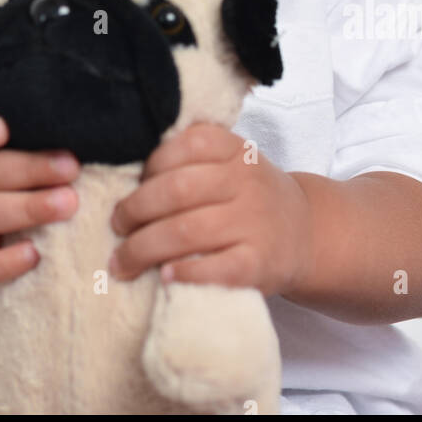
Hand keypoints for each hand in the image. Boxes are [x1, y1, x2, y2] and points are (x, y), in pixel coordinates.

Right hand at [0, 112, 79, 284]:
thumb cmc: (8, 178)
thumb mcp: (13, 153)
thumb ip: (36, 143)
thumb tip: (85, 136)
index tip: (2, 129)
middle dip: (31, 169)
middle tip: (72, 168)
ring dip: (27, 209)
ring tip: (68, 204)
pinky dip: (3, 263)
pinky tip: (34, 254)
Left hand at [108, 122, 311, 295]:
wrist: (304, 233)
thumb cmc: (249, 196)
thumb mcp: (230, 160)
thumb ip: (190, 156)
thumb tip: (126, 169)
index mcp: (235, 150)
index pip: (185, 145)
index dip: (149, 165)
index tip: (130, 185)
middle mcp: (247, 182)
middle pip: (177, 191)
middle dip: (134, 210)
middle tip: (117, 225)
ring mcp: (254, 223)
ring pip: (186, 232)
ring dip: (143, 249)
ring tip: (122, 261)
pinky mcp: (259, 265)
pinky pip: (215, 270)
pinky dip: (184, 273)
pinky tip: (164, 277)